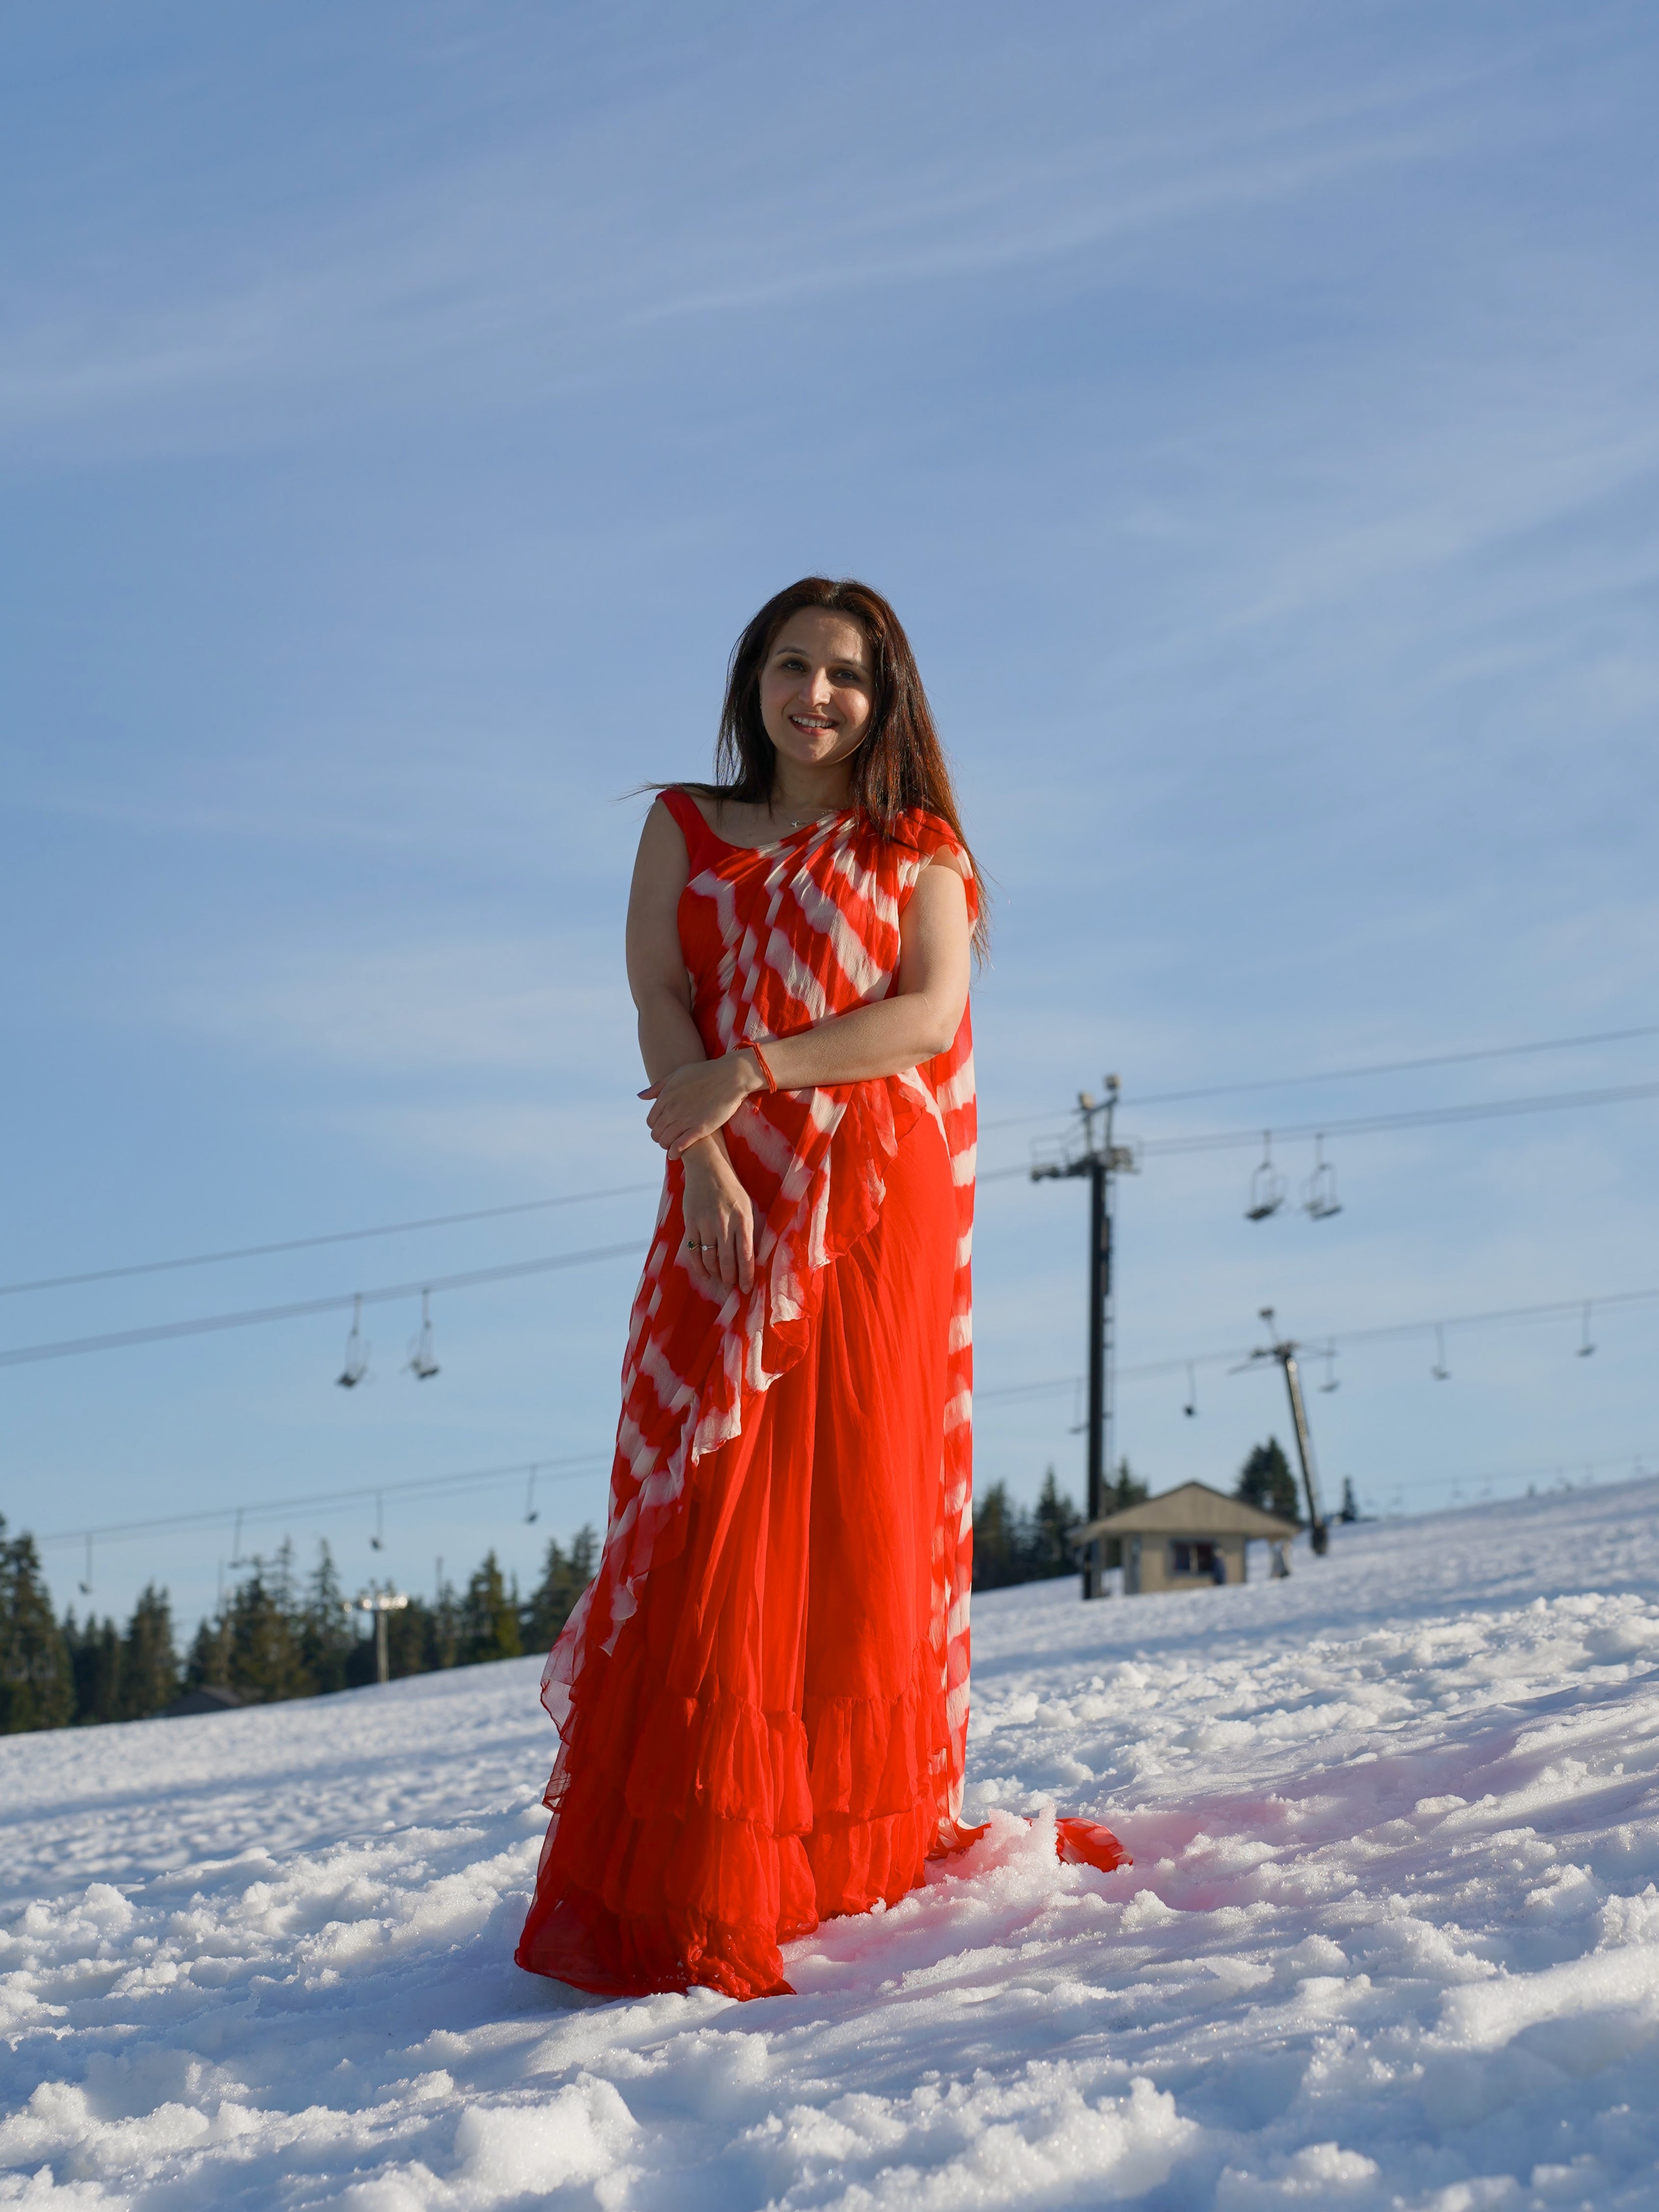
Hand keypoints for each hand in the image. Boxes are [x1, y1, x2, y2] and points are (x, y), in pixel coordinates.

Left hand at [641, 1051, 763, 1157]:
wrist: (730, 1076)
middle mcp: (672, 1109)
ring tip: (673, 1148)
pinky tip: (677, 1153)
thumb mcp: (677, 1074)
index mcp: (665, 1097)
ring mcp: (685, 1119)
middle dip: (661, 1138)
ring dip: (667, 1147)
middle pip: (656, 1133)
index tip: (664, 1129)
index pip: (651, 1121)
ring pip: (665, 1141)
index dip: (656, 1127)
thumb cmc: (705, 1073)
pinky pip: (679, 1146)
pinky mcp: (699, 1129)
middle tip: (669, 1140)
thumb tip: (640, 1097)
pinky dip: (675, 1152)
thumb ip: (658, 1087)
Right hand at [678, 1139, 754, 1293]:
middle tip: (731, 1287)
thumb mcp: (747, 1206)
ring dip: (716, 1273)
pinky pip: (694, 1251)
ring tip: (720, 1279)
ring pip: (710, 1258)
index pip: (746, 1255)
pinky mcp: (691, 1223)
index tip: (747, 1289)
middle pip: (728, 1261)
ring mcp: (706, 1224)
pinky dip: (699, 1266)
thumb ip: (747, 1230)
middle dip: (730, 1278)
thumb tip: (748, 1257)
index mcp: (743, 1220)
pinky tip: (704, 1273)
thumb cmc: (731, 1189)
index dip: (746, 1275)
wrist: (707, 1168)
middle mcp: (724, 1224)